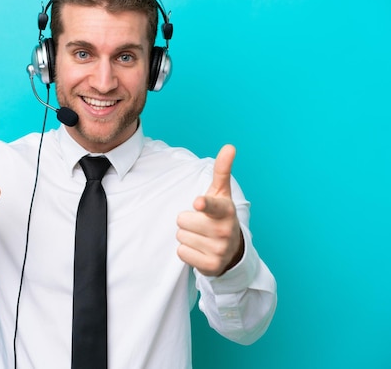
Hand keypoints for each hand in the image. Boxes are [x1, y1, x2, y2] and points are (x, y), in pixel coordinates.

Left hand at [176, 144, 243, 276]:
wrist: (233, 250)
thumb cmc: (220, 215)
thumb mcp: (221, 193)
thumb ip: (222, 170)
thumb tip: (229, 146)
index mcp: (226, 211)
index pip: (212, 206)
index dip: (204, 204)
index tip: (198, 203)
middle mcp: (225, 231)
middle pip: (182, 220)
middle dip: (187, 222)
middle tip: (201, 224)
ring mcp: (219, 250)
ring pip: (181, 237)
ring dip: (187, 237)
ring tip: (202, 237)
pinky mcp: (211, 266)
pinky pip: (182, 253)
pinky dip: (187, 252)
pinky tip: (200, 250)